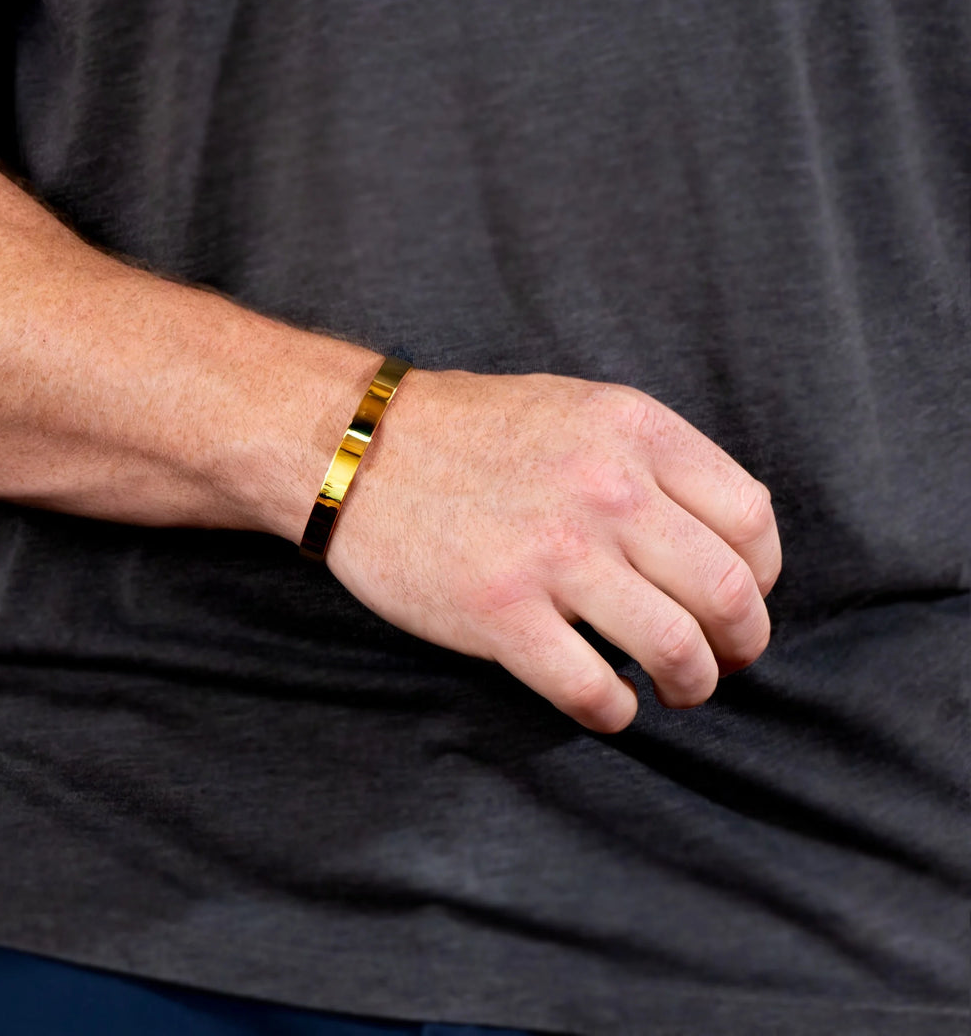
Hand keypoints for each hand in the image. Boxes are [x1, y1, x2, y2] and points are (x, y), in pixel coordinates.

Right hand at [325, 369, 781, 731]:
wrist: (355, 448)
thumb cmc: (467, 432)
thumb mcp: (574, 409)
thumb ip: (648, 460)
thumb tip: (715, 537)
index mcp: (633, 429)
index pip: (752, 518)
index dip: (764, 574)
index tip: (742, 598)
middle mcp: (606, 488)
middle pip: (731, 592)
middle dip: (741, 643)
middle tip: (722, 660)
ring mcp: (553, 553)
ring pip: (676, 649)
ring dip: (690, 686)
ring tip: (675, 689)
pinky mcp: (499, 613)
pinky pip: (593, 690)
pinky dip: (614, 711)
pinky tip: (605, 702)